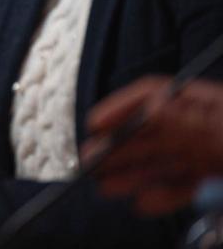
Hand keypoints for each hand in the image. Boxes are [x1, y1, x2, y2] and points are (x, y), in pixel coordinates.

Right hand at [84, 76, 222, 214]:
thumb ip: (192, 122)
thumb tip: (152, 108)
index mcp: (203, 102)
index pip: (154, 95)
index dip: (120, 108)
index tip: (94, 125)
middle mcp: (200, 125)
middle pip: (152, 132)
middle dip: (119, 147)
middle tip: (89, 160)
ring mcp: (208, 152)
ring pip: (162, 161)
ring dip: (132, 175)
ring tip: (105, 187)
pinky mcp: (214, 177)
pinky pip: (184, 184)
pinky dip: (163, 195)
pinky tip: (144, 203)